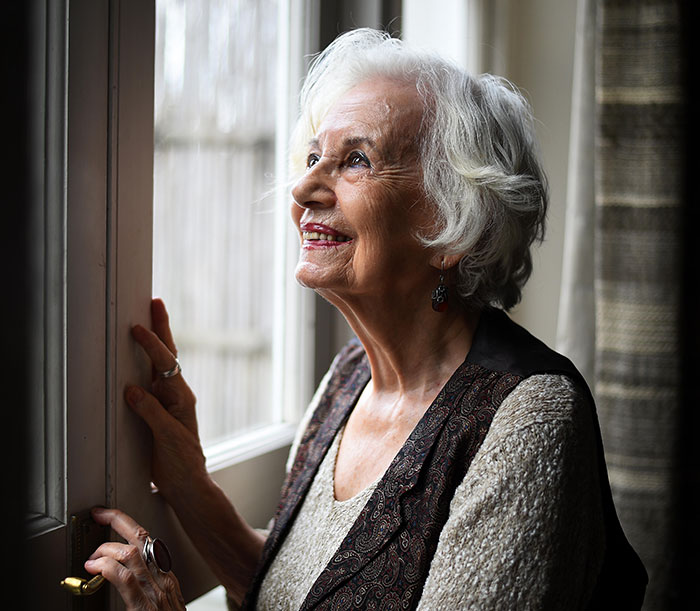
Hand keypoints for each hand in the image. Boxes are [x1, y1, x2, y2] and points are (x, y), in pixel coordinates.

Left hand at [85, 507, 184, 609]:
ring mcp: (156, 592)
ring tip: (93, 558)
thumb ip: (148, 587)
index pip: (148, 540)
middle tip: (100, 515)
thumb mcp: (163, 603)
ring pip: (132, 554)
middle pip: (142, 537)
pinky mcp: (144, 607)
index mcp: (166, 577)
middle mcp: (163, 579)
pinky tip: (97, 568)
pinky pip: (126, 579)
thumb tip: (124, 575)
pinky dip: (108, 568)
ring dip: (107, 549)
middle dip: (118, 520)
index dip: (127, 523)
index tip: (109, 515)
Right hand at [126, 298, 206, 500]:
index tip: (139, 329)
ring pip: (159, 365)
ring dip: (155, 341)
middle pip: (167, 355)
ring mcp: (167, 400)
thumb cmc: (183, 462)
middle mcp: (176, 394)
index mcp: (181, 397)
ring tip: (148, 319)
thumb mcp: (168, 437)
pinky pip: (150, 380)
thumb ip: (151, 412)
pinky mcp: (158, 410)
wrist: (186, 482)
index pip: (165, 364)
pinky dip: (146, 363)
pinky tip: (140, 356)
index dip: (152, 345)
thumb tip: (133, 390)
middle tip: (155, 303)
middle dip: (161, 328)